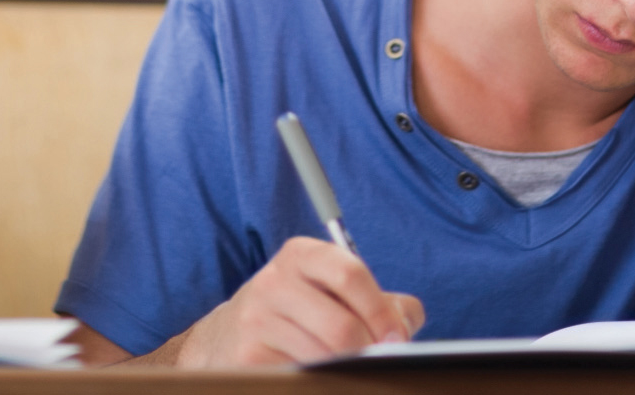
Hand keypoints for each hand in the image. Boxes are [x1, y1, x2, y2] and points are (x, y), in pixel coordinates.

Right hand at [175, 237, 423, 366]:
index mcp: (301, 255)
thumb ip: (381, 300)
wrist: (228, 337)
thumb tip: (406, 325)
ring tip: (349, 370)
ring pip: (325, 356)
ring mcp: (257, 320)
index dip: (381, 311)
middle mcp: (274, 281)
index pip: (350, 274)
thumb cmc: (298, 312)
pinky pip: (302, 375)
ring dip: (346, 371)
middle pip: (341, 325)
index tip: (397, 339)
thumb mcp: (332, 291)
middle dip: (369, 351)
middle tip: (378, 363)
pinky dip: (322, 380)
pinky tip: (322, 376)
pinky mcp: (248, 358)